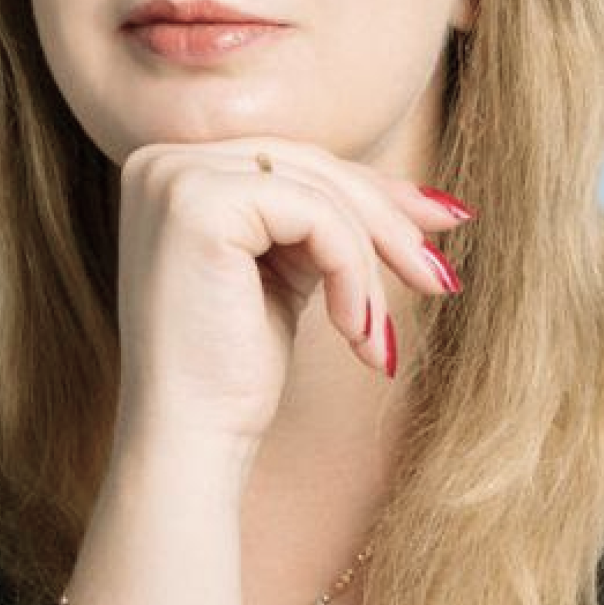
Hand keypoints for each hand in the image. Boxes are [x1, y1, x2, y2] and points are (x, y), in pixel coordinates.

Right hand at [112, 138, 470, 456]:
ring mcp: (175, 177)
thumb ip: (320, 218)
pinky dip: (352, 273)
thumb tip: (427, 198)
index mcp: (172, 168)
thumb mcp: (285, 271)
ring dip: (370, 264)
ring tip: (381, 335)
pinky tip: (356, 332)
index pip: (292, 162)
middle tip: (441, 276)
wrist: (187, 443)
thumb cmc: (231, 372)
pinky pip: (316, 216)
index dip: (371, 193)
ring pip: (321, 191)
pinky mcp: (200, 204)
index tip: (441, 222)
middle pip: (310, 167)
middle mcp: (162, 160)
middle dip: (388, 220)